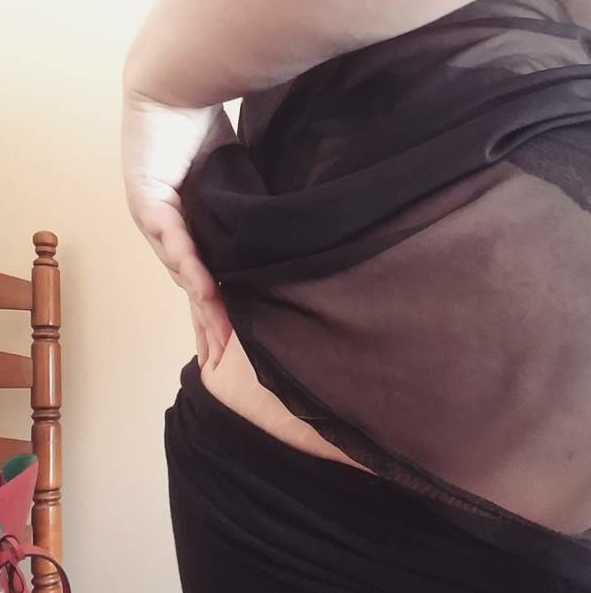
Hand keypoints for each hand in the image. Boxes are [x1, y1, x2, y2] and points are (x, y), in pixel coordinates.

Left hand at [121, 92, 237, 367]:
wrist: (176, 84)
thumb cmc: (206, 125)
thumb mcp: (236, 180)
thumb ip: (249, 210)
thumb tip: (288, 233)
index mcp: (191, 226)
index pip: (208, 274)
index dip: (222, 305)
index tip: (241, 335)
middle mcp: (169, 228)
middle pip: (192, 283)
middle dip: (210, 320)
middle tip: (227, 354)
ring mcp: (155, 218)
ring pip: (182, 270)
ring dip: (201, 304)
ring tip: (220, 335)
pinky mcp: (147, 201)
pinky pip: (173, 240)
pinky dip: (190, 266)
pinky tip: (205, 291)